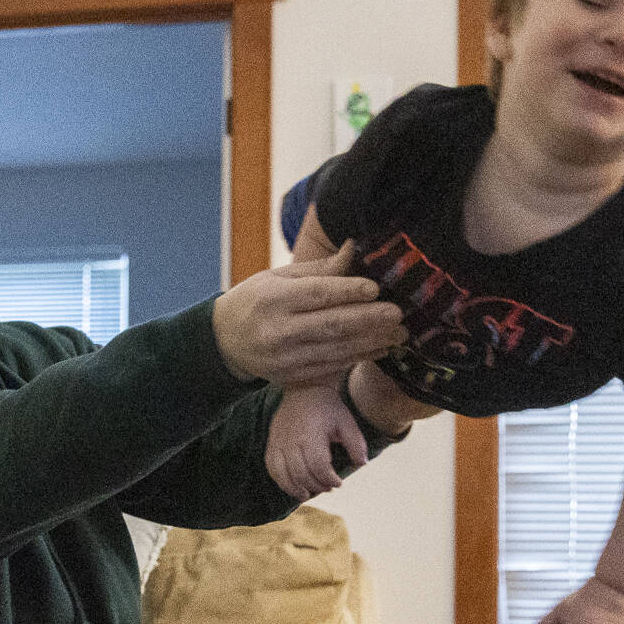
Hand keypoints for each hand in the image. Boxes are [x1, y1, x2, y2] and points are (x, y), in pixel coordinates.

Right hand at [213, 241, 405, 386]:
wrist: (224, 341)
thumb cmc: (255, 300)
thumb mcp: (278, 277)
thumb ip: (319, 269)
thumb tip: (355, 248)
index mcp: (274, 298)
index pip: (317, 294)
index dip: (348, 291)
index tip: (376, 288)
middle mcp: (278, 330)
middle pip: (331, 325)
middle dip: (368, 319)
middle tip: (397, 313)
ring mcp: (285, 357)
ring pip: (335, 350)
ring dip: (371, 341)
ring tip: (399, 332)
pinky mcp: (291, 376)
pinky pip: (331, 367)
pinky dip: (358, 357)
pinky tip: (379, 347)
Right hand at [265, 382, 363, 498]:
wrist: (304, 389)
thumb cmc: (327, 407)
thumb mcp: (346, 421)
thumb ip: (356, 443)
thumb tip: (362, 463)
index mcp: (311, 435)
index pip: (318, 467)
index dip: (329, 479)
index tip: (338, 483)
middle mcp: (291, 441)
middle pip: (301, 474)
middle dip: (316, 486)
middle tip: (328, 488)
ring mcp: (279, 442)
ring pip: (283, 474)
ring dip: (296, 489)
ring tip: (308, 494)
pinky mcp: (272, 444)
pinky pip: (272, 468)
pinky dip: (281, 481)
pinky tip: (292, 486)